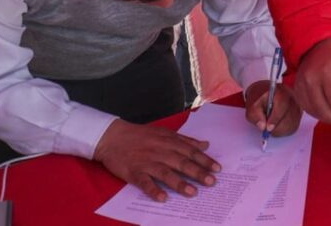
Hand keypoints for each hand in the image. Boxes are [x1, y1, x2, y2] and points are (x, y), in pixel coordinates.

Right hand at [93, 119, 220, 202]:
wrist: (112, 137)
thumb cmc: (141, 135)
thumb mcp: (165, 133)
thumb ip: (186, 140)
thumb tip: (205, 145)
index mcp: (169, 142)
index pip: (191, 152)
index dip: (205, 160)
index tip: (217, 169)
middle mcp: (160, 152)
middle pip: (182, 163)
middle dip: (198, 172)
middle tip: (212, 182)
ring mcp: (147, 162)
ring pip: (166, 173)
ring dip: (180, 183)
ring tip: (193, 193)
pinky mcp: (133, 172)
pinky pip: (145, 182)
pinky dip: (153, 190)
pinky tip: (163, 198)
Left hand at [245, 81, 301, 137]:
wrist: (267, 96)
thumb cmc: (261, 101)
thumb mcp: (252, 106)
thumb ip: (255, 115)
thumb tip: (263, 126)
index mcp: (282, 92)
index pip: (282, 105)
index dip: (275, 118)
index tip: (267, 128)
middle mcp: (293, 98)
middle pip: (288, 117)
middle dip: (276, 126)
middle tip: (266, 127)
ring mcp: (298, 107)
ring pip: (290, 124)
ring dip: (279, 129)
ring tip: (271, 124)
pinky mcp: (299, 115)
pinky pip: (292, 127)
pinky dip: (283, 130)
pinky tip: (277, 124)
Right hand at [292, 37, 330, 125]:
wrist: (316, 46)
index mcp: (328, 72)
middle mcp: (312, 79)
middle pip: (322, 108)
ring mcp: (301, 84)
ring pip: (312, 110)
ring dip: (325, 118)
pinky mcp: (296, 88)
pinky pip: (305, 106)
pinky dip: (315, 113)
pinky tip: (325, 113)